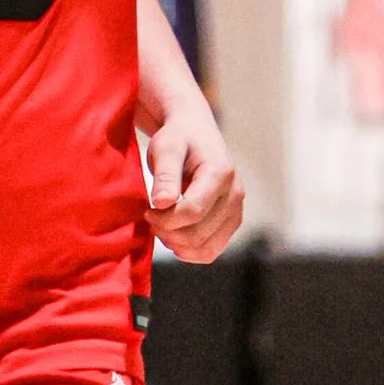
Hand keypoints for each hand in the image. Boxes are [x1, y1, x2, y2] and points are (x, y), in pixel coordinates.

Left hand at [144, 99, 243, 263]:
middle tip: (150, 218)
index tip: (147, 209)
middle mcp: (235, 194)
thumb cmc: (178, 138)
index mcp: (220, 173)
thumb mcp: (166, 147)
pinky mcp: (231, 222)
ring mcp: (236, 211)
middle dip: (167, 232)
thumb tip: (162, 202)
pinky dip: (189, 250)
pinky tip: (173, 234)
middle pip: (197, 234)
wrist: (195, 133)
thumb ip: (165, 174)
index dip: (164, 218)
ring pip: (204, 248)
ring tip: (161, 225)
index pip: (192, 212)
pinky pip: (210, 251)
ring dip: (176, 244)